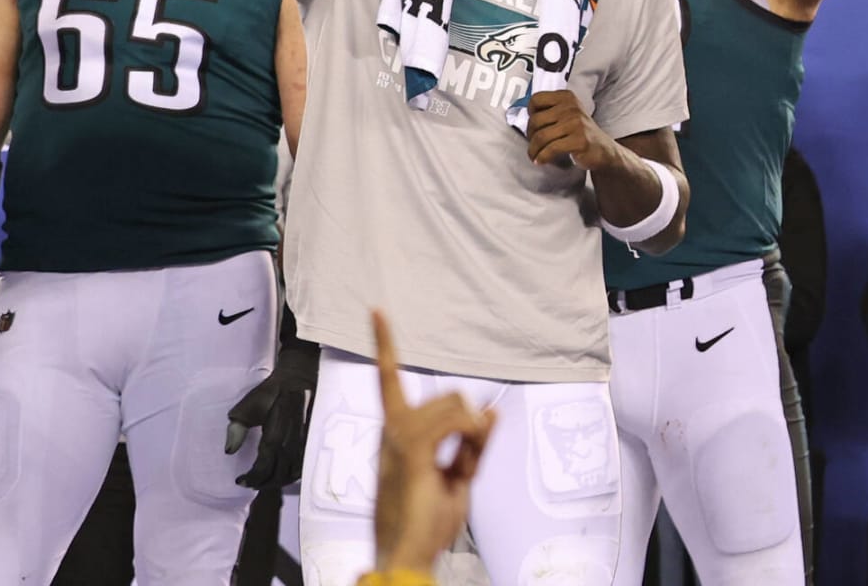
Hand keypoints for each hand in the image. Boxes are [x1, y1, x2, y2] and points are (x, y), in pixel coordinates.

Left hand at [225, 335, 318, 488]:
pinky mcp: (310, 444)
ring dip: (276, 482)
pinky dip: (289, 476)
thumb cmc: (271, 392)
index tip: (240, 481)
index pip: (263, 468)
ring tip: (263, 481)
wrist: (298, 379)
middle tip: (250, 483)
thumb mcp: (249, 405)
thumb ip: (237, 428)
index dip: (252, 478)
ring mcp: (303, 446)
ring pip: (291, 475)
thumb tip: (229, 450)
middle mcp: (291, 446)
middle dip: (262, 483)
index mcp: (275, 436)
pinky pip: (301, 469)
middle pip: (277, 476)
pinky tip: (280, 474)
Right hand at [370, 309, 494, 575]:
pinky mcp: (412, 447)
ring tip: (464, 464)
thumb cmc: (424, 524)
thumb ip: (472, 447)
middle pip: (445, 396)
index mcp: (394, 434)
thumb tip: (490, 414)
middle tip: (468, 457)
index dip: (384, 344)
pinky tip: (465, 454)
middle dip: (467, 421)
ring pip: (453, 404)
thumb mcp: (455, 479)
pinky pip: (454, 422)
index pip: (388, 378)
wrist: (405, 554)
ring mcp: (399, 436)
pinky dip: (470, 434)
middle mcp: (392, 429)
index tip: (377, 312)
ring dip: (471, 430)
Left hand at [525, 89, 617, 170]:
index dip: (530, 114)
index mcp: (567, 97)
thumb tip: (521, 116)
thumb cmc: (580, 132)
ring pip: (541, 136)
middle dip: (530, 136)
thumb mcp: (567, 113)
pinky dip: (542, 157)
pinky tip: (540, 161)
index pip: (535, 99)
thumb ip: (549, 110)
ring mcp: (576, 123)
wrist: (605, 150)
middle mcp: (572, 107)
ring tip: (534, 155)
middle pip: (535, 120)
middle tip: (533, 145)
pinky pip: (551, 149)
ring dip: (533, 149)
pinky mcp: (579, 140)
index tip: (533, 126)